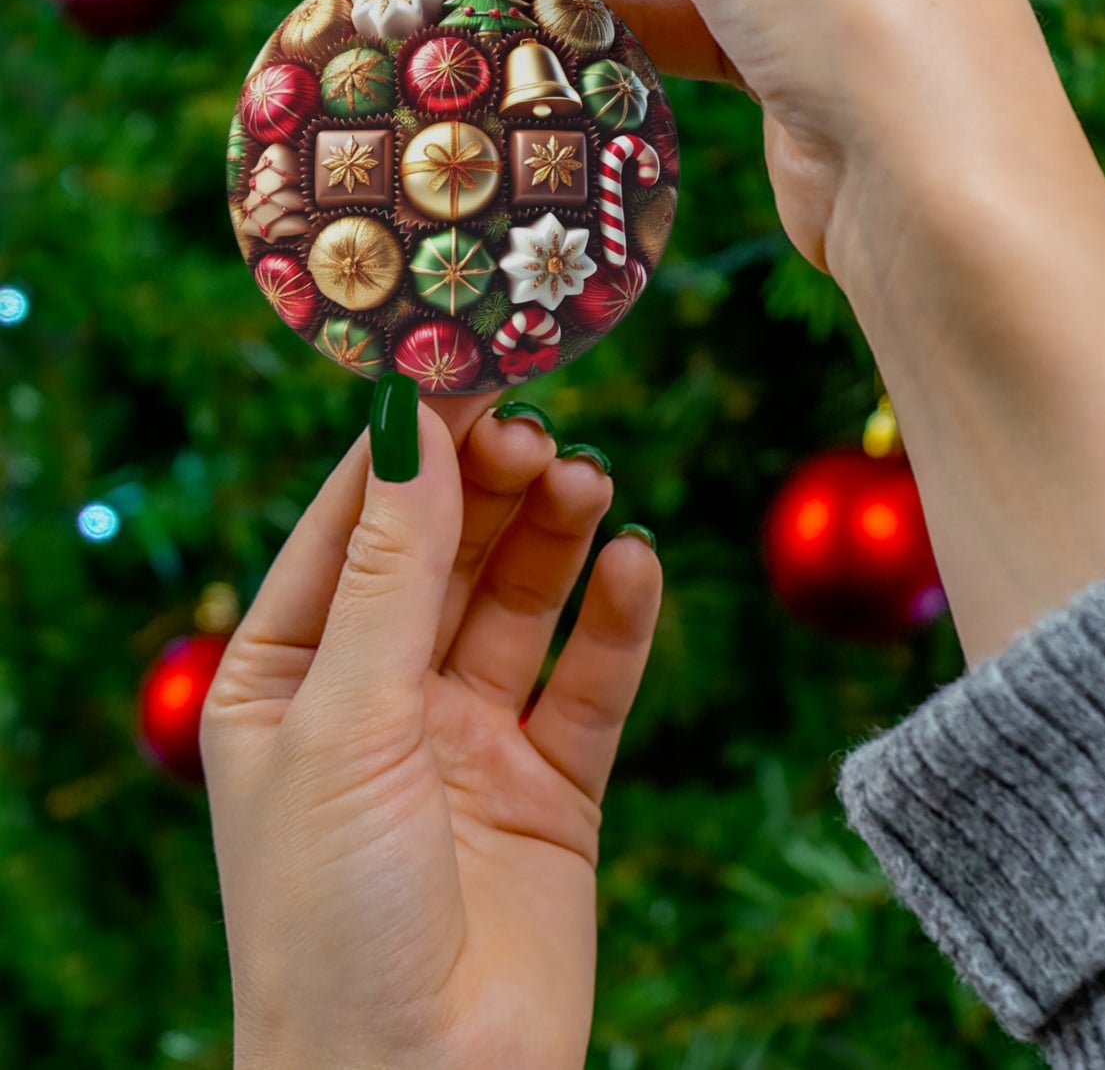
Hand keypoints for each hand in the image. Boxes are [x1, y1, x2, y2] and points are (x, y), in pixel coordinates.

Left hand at [201, 393, 660, 1069]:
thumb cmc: (331, 918)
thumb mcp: (346, 721)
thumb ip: (391, 571)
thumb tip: (413, 425)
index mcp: (288, 676)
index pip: (352, 525)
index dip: (408, 446)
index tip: (467, 367)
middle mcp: (379, 696)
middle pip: (446, 552)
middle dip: (491, 487)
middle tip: (540, 431)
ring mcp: (469, 738)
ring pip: (521, 602)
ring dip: (555, 536)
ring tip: (589, 482)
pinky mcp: (552, 784)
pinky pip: (591, 680)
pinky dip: (618, 620)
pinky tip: (636, 565)